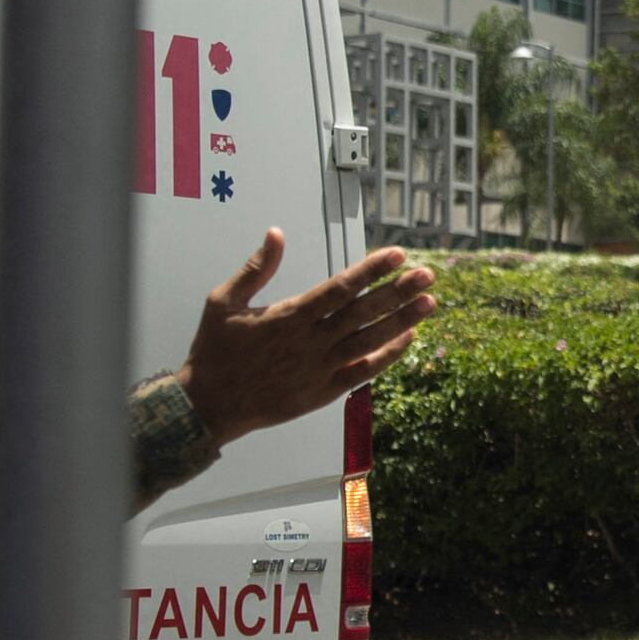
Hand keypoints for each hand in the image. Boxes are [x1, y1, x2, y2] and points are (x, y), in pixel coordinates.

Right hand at [179, 230, 436, 443]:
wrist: (209, 407)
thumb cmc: (214, 351)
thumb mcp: (223, 302)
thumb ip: (255, 268)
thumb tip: (276, 233)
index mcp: (287, 317)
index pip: (339, 288)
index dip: (371, 270)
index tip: (397, 255)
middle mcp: (309, 343)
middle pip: (362, 313)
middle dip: (397, 291)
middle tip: (427, 274)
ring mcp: (319, 370)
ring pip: (369, 341)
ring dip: (401, 321)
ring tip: (429, 302)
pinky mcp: (323, 393)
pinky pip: (363, 373)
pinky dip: (386, 356)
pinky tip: (407, 338)